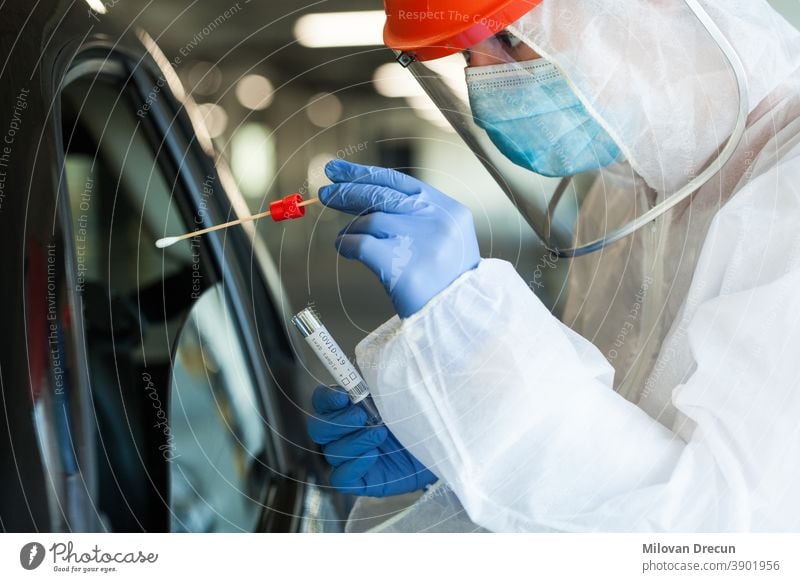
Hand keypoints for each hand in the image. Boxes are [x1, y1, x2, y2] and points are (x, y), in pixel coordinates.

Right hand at [307, 385, 436, 496]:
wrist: (443, 444)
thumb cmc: (422, 414)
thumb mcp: (406, 390)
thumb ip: (384, 376)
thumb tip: (376, 356)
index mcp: (350, 407)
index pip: (322, 401)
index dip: (327, 399)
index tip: (344, 396)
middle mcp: (345, 432)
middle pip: (318, 429)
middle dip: (337, 422)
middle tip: (362, 416)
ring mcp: (351, 457)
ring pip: (331, 453)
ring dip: (353, 442)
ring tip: (380, 434)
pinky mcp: (361, 480)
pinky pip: (340, 479)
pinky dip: (353, 467)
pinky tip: (373, 456)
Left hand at [320, 160, 480, 317]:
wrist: (461, 317)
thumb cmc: (447, 281)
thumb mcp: (445, 238)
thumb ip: (415, 215)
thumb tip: (364, 197)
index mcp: (448, 209)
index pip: (398, 181)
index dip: (363, 173)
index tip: (338, 171)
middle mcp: (435, 220)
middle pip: (380, 194)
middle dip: (348, 192)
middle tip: (326, 194)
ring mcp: (419, 242)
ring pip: (370, 220)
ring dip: (350, 227)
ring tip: (345, 237)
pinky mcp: (401, 267)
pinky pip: (360, 244)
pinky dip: (346, 243)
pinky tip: (344, 247)